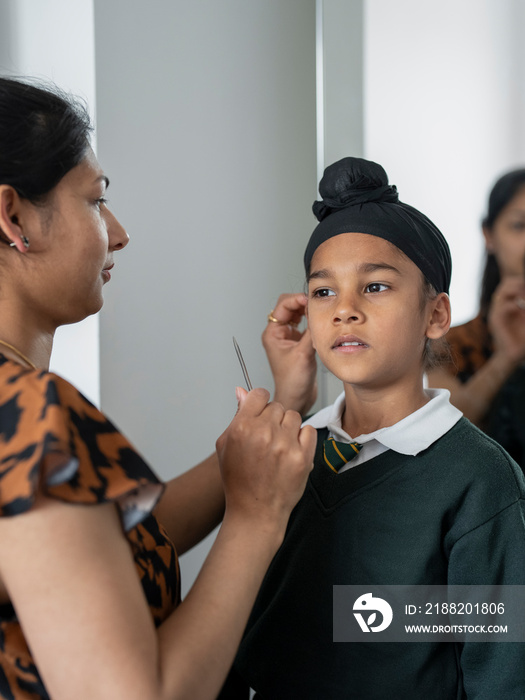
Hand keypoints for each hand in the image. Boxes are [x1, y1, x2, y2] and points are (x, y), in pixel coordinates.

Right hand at [216, 388, 315, 533]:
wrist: (255, 512)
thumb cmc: (239, 480)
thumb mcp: (226, 446)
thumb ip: (236, 415)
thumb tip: (242, 391)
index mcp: (241, 427)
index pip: (258, 394)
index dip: (259, 403)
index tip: (260, 413)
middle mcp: (263, 433)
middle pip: (276, 406)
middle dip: (272, 418)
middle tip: (267, 437)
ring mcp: (285, 445)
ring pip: (293, 416)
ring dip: (287, 427)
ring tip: (279, 445)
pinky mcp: (303, 457)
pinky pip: (308, 430)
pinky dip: (302, 438)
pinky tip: (292, 450)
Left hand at [262, 293, 316, 414]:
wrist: (296, 398)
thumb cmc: (292, 382)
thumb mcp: (303, 354)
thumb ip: (311, 332)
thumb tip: (319, 314)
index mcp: (272, 334)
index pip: (282, 306)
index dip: (297, 299)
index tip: (310, 299)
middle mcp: (279, 333)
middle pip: (290, 307)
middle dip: (303, 303)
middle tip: (318, 304)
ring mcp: (288, 337)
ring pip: (298, 314)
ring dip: (308, 311)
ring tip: (321, 313)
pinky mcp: (298, 343)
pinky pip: (305, 325)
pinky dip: (312, 322)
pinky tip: (321, 323)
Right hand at [488, 277, 524, 365]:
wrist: (514, 353)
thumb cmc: (523, 337)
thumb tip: (524, 299)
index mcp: (509, 301)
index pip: (510, 282)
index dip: (519, 281)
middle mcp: (501, 304)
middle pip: (505, 284)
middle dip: (518, 283)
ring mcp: (497, 311)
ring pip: (500, 293)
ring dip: (514, 292)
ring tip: (524, 297)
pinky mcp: (495, 320)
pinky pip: (501, 308)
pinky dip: (512, 306)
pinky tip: (520, 308)